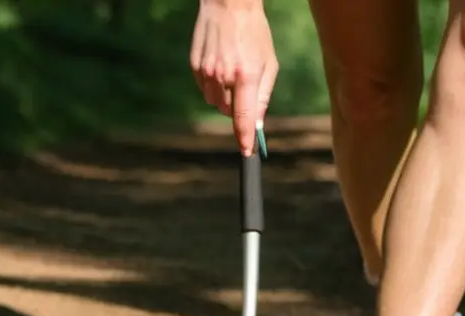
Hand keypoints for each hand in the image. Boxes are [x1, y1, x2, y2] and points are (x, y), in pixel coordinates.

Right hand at [190, 0, 277, 155]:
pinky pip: (204, 89)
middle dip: (238, 110)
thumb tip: (258, 123)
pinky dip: (214, 86)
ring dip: (225, 98)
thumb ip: (264, 95)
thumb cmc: (255, 33)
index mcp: (246, 75)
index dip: (245, 138)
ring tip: (233, 74)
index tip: (247, 152)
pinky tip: (221, 67)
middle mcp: (223, 76)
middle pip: (229, 112)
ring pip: (215, 103)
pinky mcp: (195, 66)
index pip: (243, 118)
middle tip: (245, 92)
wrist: (229, 6)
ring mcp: (206, 72)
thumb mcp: (269, 63)